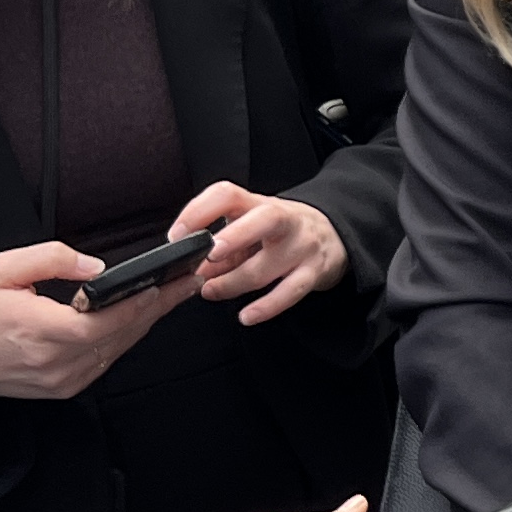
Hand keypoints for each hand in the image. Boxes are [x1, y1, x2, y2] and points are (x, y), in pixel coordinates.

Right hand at [0, 239, 192, 402]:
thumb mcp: (2, 271)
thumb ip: (51, 260)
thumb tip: (95, 267)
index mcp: (40, 332)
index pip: (103, 321)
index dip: (138, 303)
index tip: (165, 283)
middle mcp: (56, 362)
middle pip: (121, 334)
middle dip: (158, 306)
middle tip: (188, 281)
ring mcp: (64, 379)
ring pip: (119, 348)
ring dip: (147, 321)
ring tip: (174, 294)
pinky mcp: (67, 387)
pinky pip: (107, 360)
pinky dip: (126, 337)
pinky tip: (142, 316)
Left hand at [175, 178, 347, 326]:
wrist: (334, 234)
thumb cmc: (281, 232)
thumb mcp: (252, 229)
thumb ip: (223, 250)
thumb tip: (193, 271)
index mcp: (258, 204)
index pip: (227, 195)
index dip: (199, 211)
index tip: (177, 234)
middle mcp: (284, 220)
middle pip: (261, 220)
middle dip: (233, 237)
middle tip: (208, 254)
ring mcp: (302, 246)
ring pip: (266, 266)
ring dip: (233, 283)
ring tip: (210, 292)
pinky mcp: (314, 272)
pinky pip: (289, 292)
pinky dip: (266, 307)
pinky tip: (247, 316)